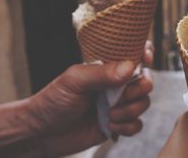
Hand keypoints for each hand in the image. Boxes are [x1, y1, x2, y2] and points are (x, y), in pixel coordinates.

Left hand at [25, 41, 153, 156]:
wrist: (42, 132)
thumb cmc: (53, 100)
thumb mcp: (75, 80)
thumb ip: (102, 73)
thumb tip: (130, 68)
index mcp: (107, 67)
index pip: (134, 54)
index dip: (146, 54)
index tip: (145, 59)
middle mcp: (116, 84)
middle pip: (145, 81)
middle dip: (137, 90)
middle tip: (119, 97)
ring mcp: (118, 104)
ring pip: (144, 103)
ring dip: (129, 111)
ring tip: (109, 115)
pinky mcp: (118, 124)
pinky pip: (137, 124)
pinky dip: (127, 126)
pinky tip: (110, 126)